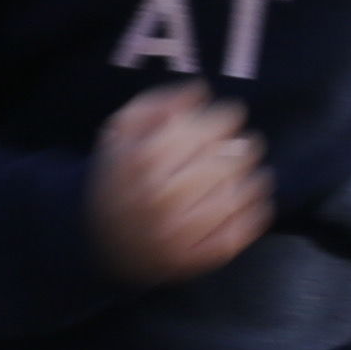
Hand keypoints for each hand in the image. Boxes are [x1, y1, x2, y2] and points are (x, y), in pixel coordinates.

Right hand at [86, 84, 268, 285]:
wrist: (94, 241)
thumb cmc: (113, 180)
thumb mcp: (117, 135)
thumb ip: (154, 106)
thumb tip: (199, 90)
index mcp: (139, 163)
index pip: (198, 132)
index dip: (225, 118)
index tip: (235, 113)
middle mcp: (158, 198)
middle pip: (220, 165)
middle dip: (243, 148)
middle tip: (248, 143)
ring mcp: (174, 233)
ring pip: (232, 200)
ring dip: (253, 180)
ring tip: (256, 171)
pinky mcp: (189, 260)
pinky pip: (233, 236)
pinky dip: (253, 216)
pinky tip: (255, 201)